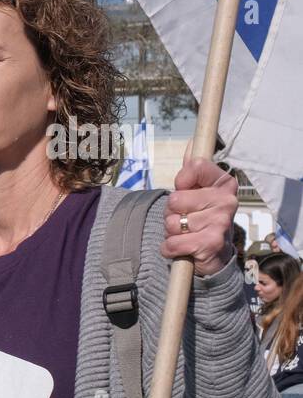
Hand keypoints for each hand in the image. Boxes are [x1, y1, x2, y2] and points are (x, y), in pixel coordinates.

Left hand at [162, 143, 237, 276]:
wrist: (214, 254)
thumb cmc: (200, 218)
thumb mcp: (196, 192)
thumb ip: (191, 170)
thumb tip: (192, 143)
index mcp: (224, 183)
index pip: (194, 166)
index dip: (180, 182)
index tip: (185, 190)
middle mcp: (227, 201)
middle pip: (175, 199)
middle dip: (171, 213)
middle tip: (185, 219)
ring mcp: (221, 222)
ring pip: (172, 222)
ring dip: (171, 232)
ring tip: (187, 233)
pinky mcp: (211, 243)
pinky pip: (172, 243)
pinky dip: (170, 248)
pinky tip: (183, 248)